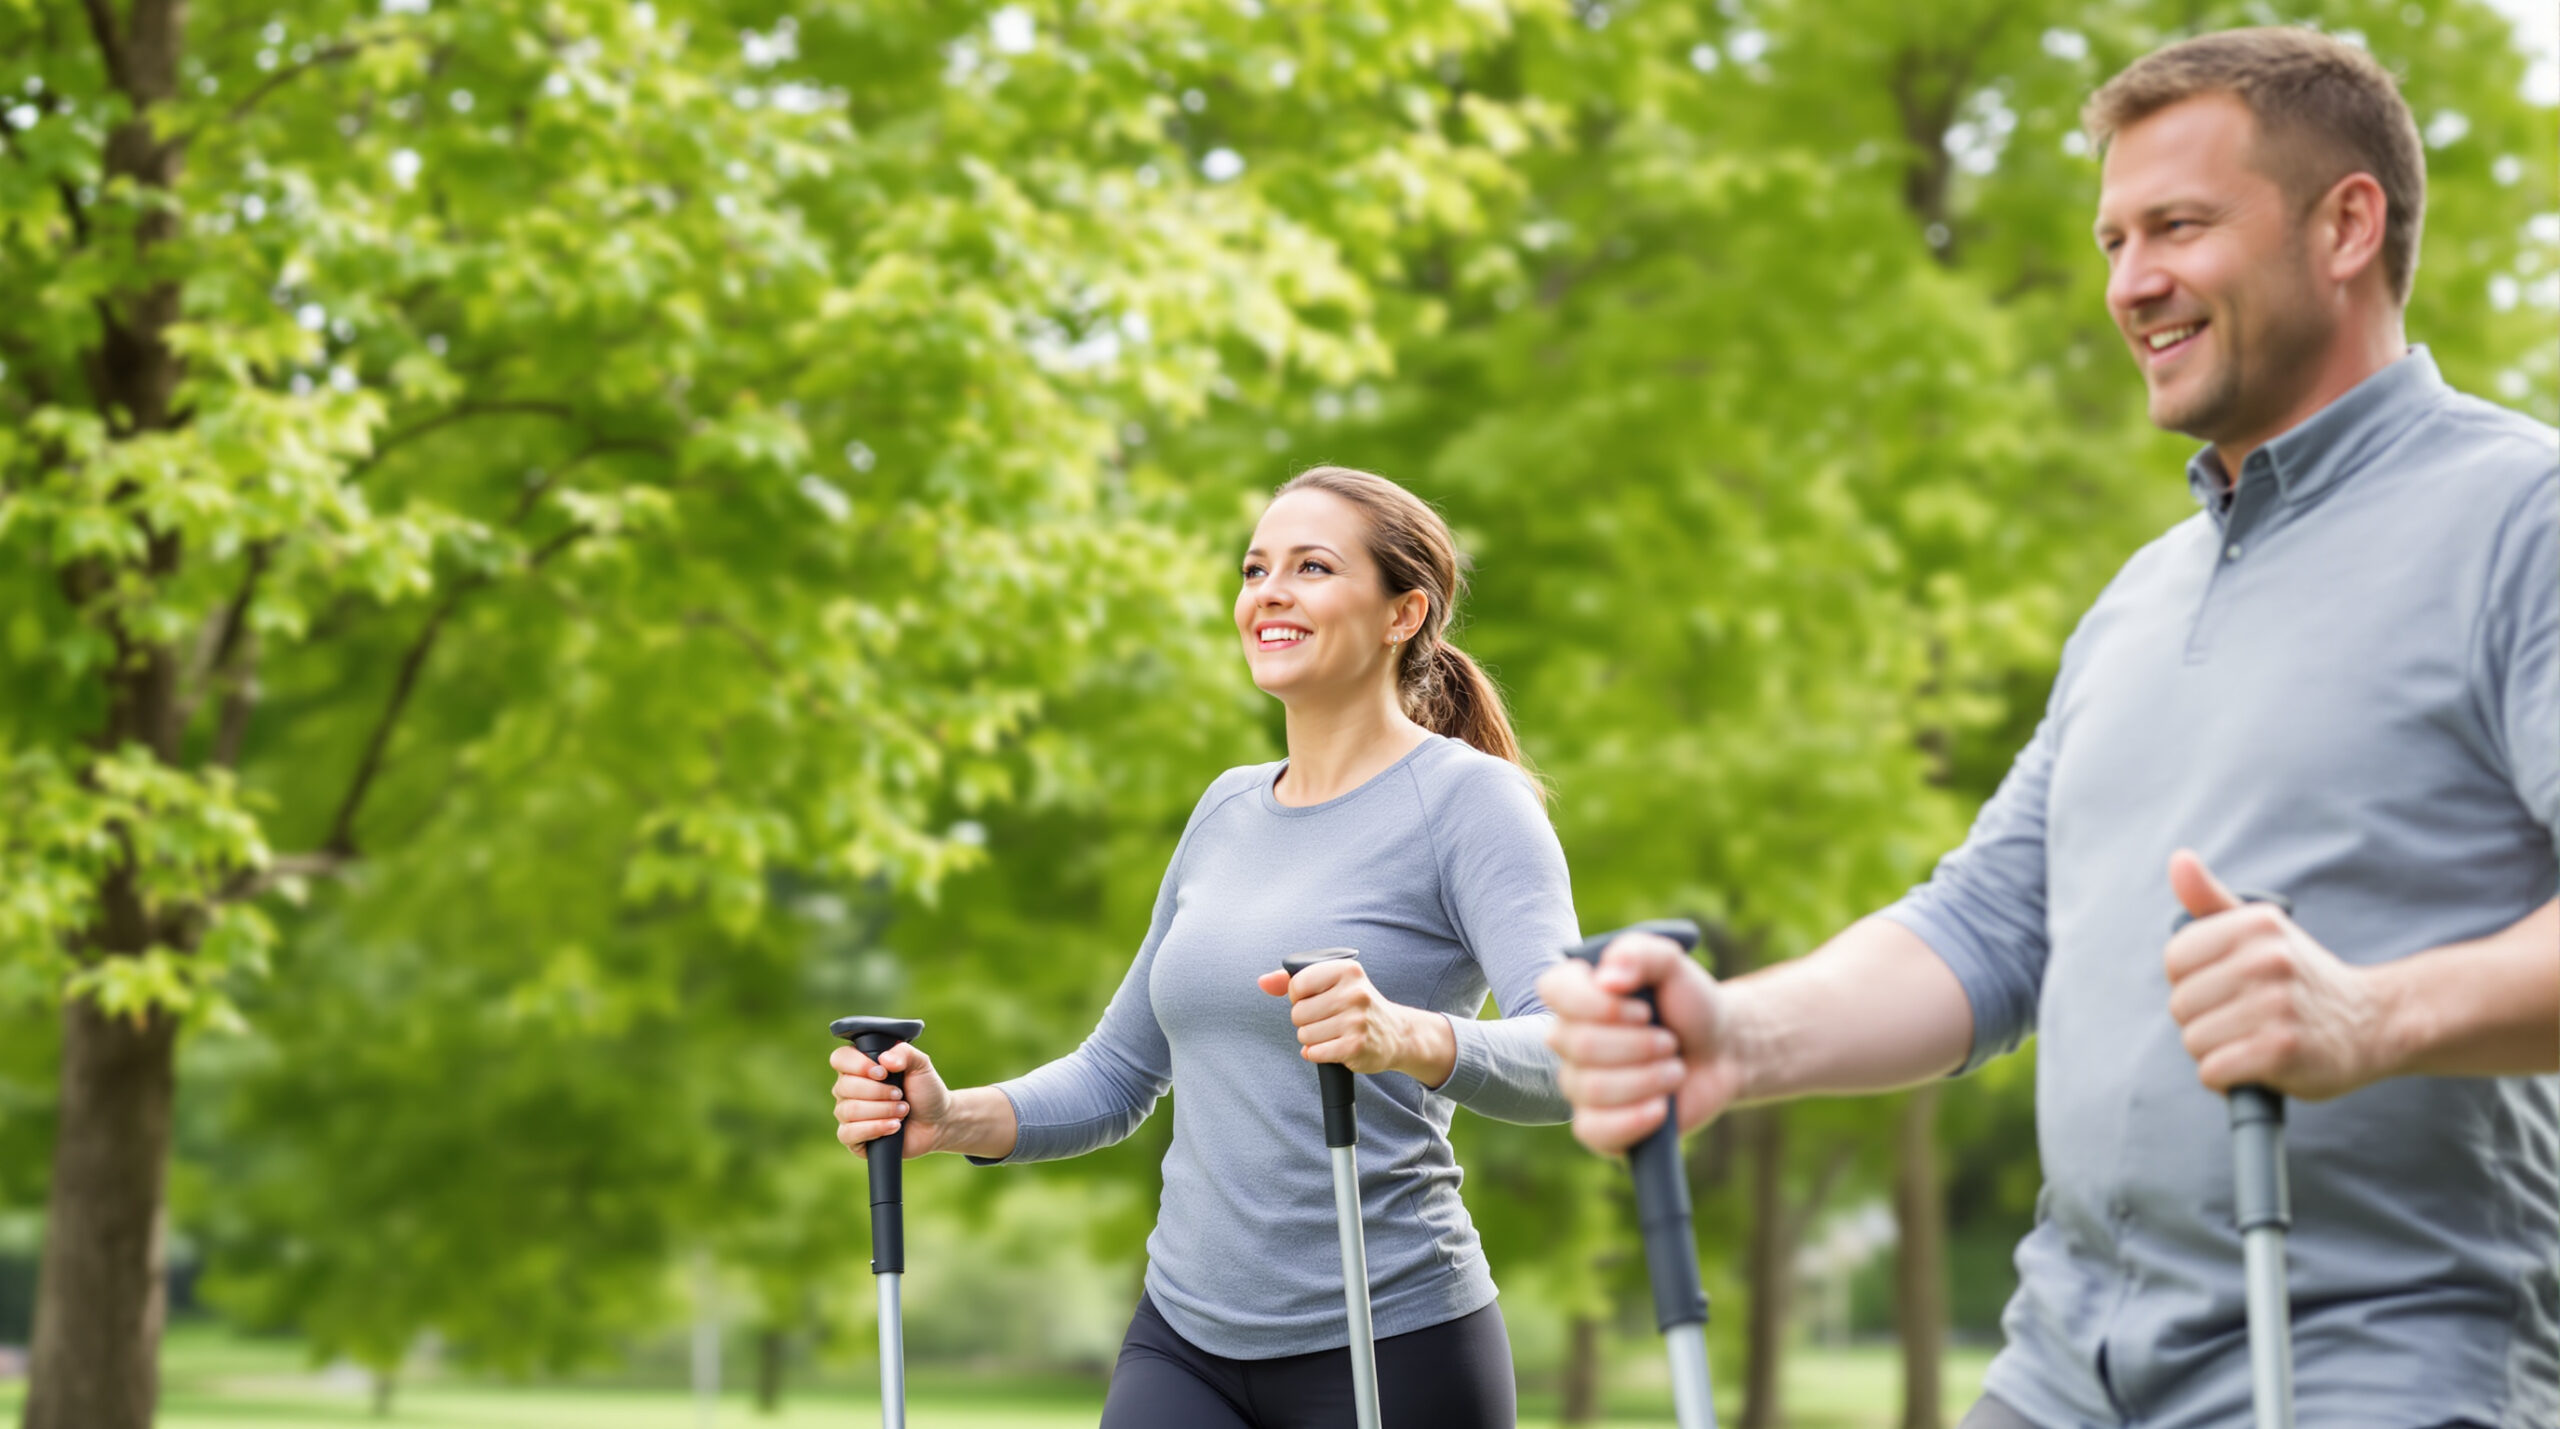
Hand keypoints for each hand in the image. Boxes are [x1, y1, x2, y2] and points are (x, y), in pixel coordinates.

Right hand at [831, 1042, 953, 1158]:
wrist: (937, 1122)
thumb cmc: (925, 1090)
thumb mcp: (921, 1065)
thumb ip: (904, 1053)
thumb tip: (884, 1059)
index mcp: (859, 1066)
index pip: (840, 1058)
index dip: (858, 1066)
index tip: (883, 1073)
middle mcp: (848, 1089)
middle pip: (845, 1086)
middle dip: (879, 1092)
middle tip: (900, 1095)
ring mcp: (848, 1114)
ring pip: (849, 1110)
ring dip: (882, 1110)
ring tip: (902, 1111)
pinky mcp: (852, 1137)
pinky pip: (848, 1133)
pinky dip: (874, 1128)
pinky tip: (893, 1126)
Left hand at [1256, 960, 1454, 1083]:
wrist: (1396, 1034)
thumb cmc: (1356, 1006)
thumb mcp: (1331, 983)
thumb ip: (1294, 980)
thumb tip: (1263, 982)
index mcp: (1347, 971)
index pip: (1298, 984)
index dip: (1299, 996)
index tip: (1315, 999)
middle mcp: (1355, 993)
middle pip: (1298, 1013)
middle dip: (1306, 1021)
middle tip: (1327, 1020)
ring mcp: (1356, 1021)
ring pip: (1304, 1035)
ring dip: (1312, 1039)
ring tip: (1332, 1033)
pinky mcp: (1355, 1046)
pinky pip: (1315, 1053)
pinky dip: (1318, 1054)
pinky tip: (1334, 1047)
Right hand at [1536, 931, 1744, 1155]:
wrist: (1722, 1052)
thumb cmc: (1689, 1004)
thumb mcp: (1673, 964)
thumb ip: (1640, 952)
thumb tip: (1607, 978)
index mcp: (1575, 994)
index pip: (1553, 990)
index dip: (1600, 1004)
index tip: (1644, 1010)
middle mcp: (1568, 1039)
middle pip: (1582, 1046)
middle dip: (1641, 1045)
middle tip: (1670, 1042)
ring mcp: (1578, 1085)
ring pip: (1594, 1089)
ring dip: (1650, 1079)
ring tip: (1675, 1070)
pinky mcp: (1596, 1126)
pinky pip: (1596, 1130)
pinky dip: (1637, 1119)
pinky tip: (1662, 1108)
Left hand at [2165, 850, 2390, 1099]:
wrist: (2373, 1024)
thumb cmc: (2301, 978)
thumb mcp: (2262, 930)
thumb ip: (2211, 900)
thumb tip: (2178, 859)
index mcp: (2256, 924)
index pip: (2175, 958)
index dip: (2192, 980)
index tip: (2226, 986)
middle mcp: (2268, 959)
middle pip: (2181, 1004)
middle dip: (2204, 1020)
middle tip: (2247, 1018)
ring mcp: (2276, 1005)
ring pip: (2194, 1040)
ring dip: (2216, 1051)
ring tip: (2254, 1040)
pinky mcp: (2280, 1051)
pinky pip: (2212, 1071)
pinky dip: (2227, 1078)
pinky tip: (2258, 1066)